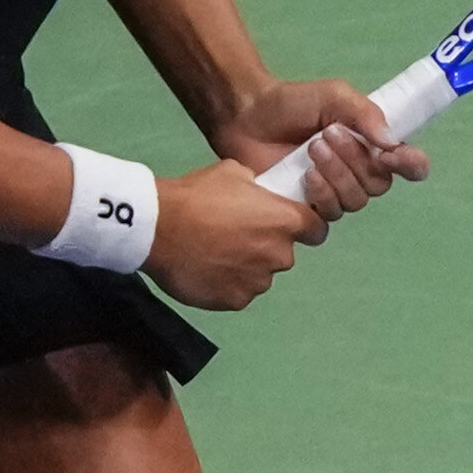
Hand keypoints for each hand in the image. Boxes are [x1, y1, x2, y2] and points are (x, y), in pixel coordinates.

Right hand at [145, 158, 321, 309]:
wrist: (156, 227)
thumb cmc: (193, 197)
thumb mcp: (232, 173)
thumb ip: (257, 187)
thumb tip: (259, 191)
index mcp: (284, 221)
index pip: (316, 230)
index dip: (305, 228)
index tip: (292, 228)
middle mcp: (279, 255)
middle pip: (282, 254)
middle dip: (264, 247)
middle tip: (233, 236)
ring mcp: (258, 281)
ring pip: (260, 275)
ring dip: (245, 267)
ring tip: (214, 252)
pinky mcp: (236, 300)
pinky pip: (239, 292)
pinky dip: (226, 284)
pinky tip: (206, 268)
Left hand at [213, 77, 428, 218]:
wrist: (247, 115)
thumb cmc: (292, 103)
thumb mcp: (334, 95)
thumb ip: (366, 113)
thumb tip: (390, 143)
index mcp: (373, 147)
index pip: (410, 166)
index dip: (411, 165)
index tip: (392, 155)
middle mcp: (359, 173)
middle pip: (379, 185)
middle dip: (355, 160)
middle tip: (327, 134)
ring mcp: (335, 192)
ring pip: (355, 200)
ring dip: (336, 174)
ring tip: (312, 149)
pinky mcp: (309, 208)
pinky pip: (330, 216)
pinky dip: (322, 194)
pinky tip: (305, 175)